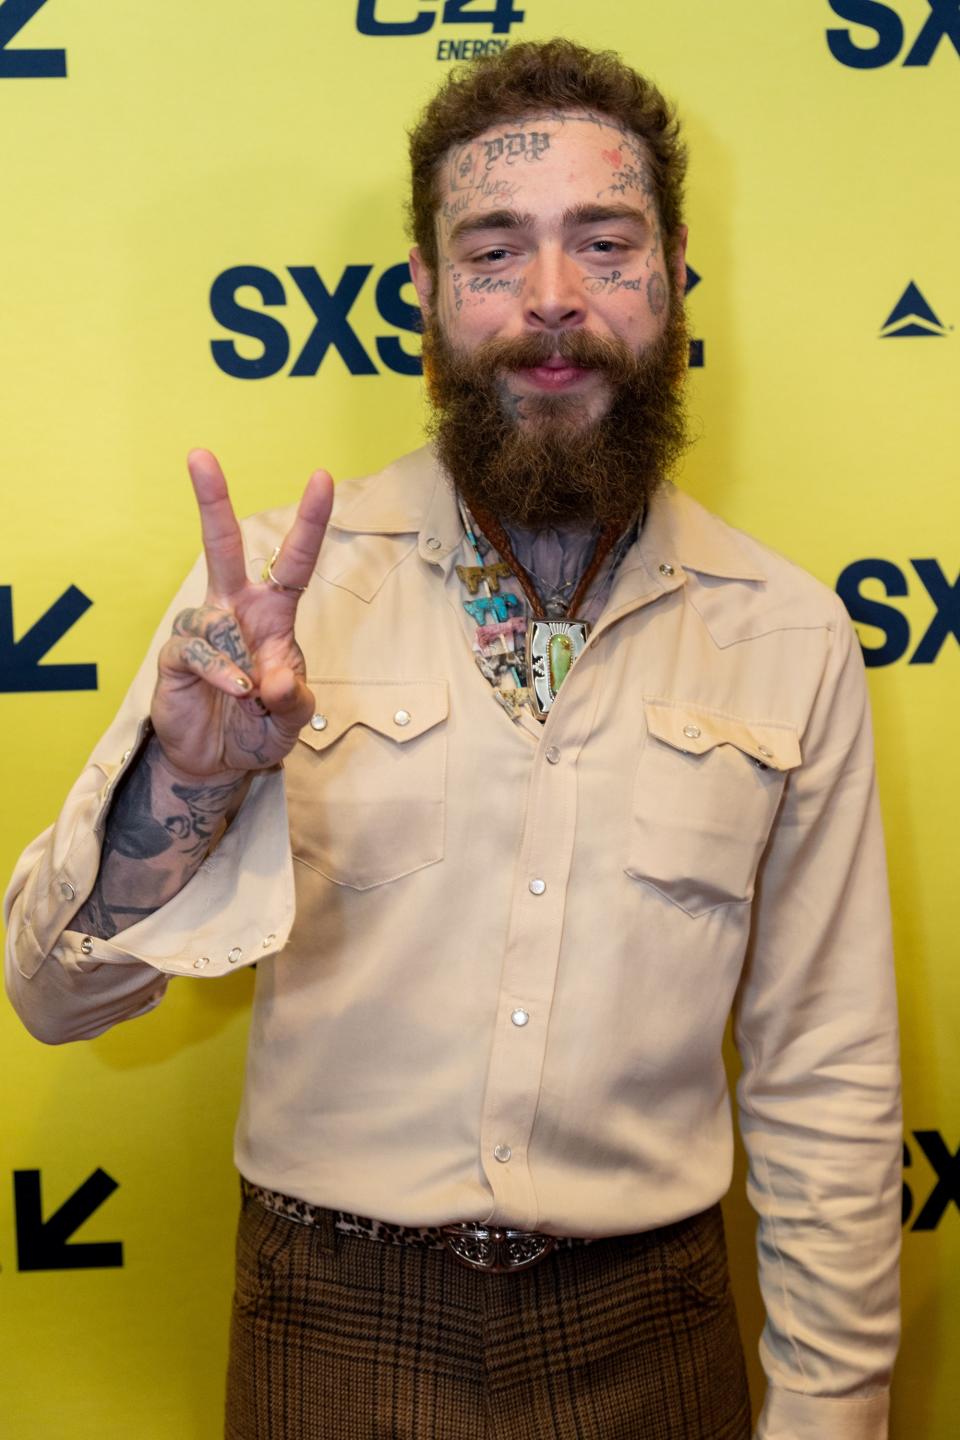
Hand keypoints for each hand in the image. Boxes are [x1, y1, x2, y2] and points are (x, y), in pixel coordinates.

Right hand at [151, 450, 333, 779]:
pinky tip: (235, 691)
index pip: (293, 561)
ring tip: (251, 697)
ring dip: (240, 662)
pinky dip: (221, 673)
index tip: (321, 477)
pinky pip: (198, 651)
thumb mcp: (295, 718)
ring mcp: (204, 630)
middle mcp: (236, 611)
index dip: (309, 521)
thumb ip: (294, 698)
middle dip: (211, 500)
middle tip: (199, 455)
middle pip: (223, 545)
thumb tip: (275, 680)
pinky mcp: (177, 656)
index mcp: (274, 615)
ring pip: (214, 616)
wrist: (220, 761)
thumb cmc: (262, 726)